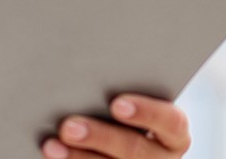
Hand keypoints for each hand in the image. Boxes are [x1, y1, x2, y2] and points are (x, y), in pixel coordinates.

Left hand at [41, 94, 189, 157]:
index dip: (146, 112)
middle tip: (68, 126)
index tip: (117, 104)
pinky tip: (53, 156)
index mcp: (174, 134)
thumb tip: (87, 75)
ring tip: (52, 146)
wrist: (119, 145)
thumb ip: (121, 95)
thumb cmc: (120, 112)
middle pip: (135, 150)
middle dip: (100, 137)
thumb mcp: (133, 104)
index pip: (171, 122)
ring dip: (78, 157)